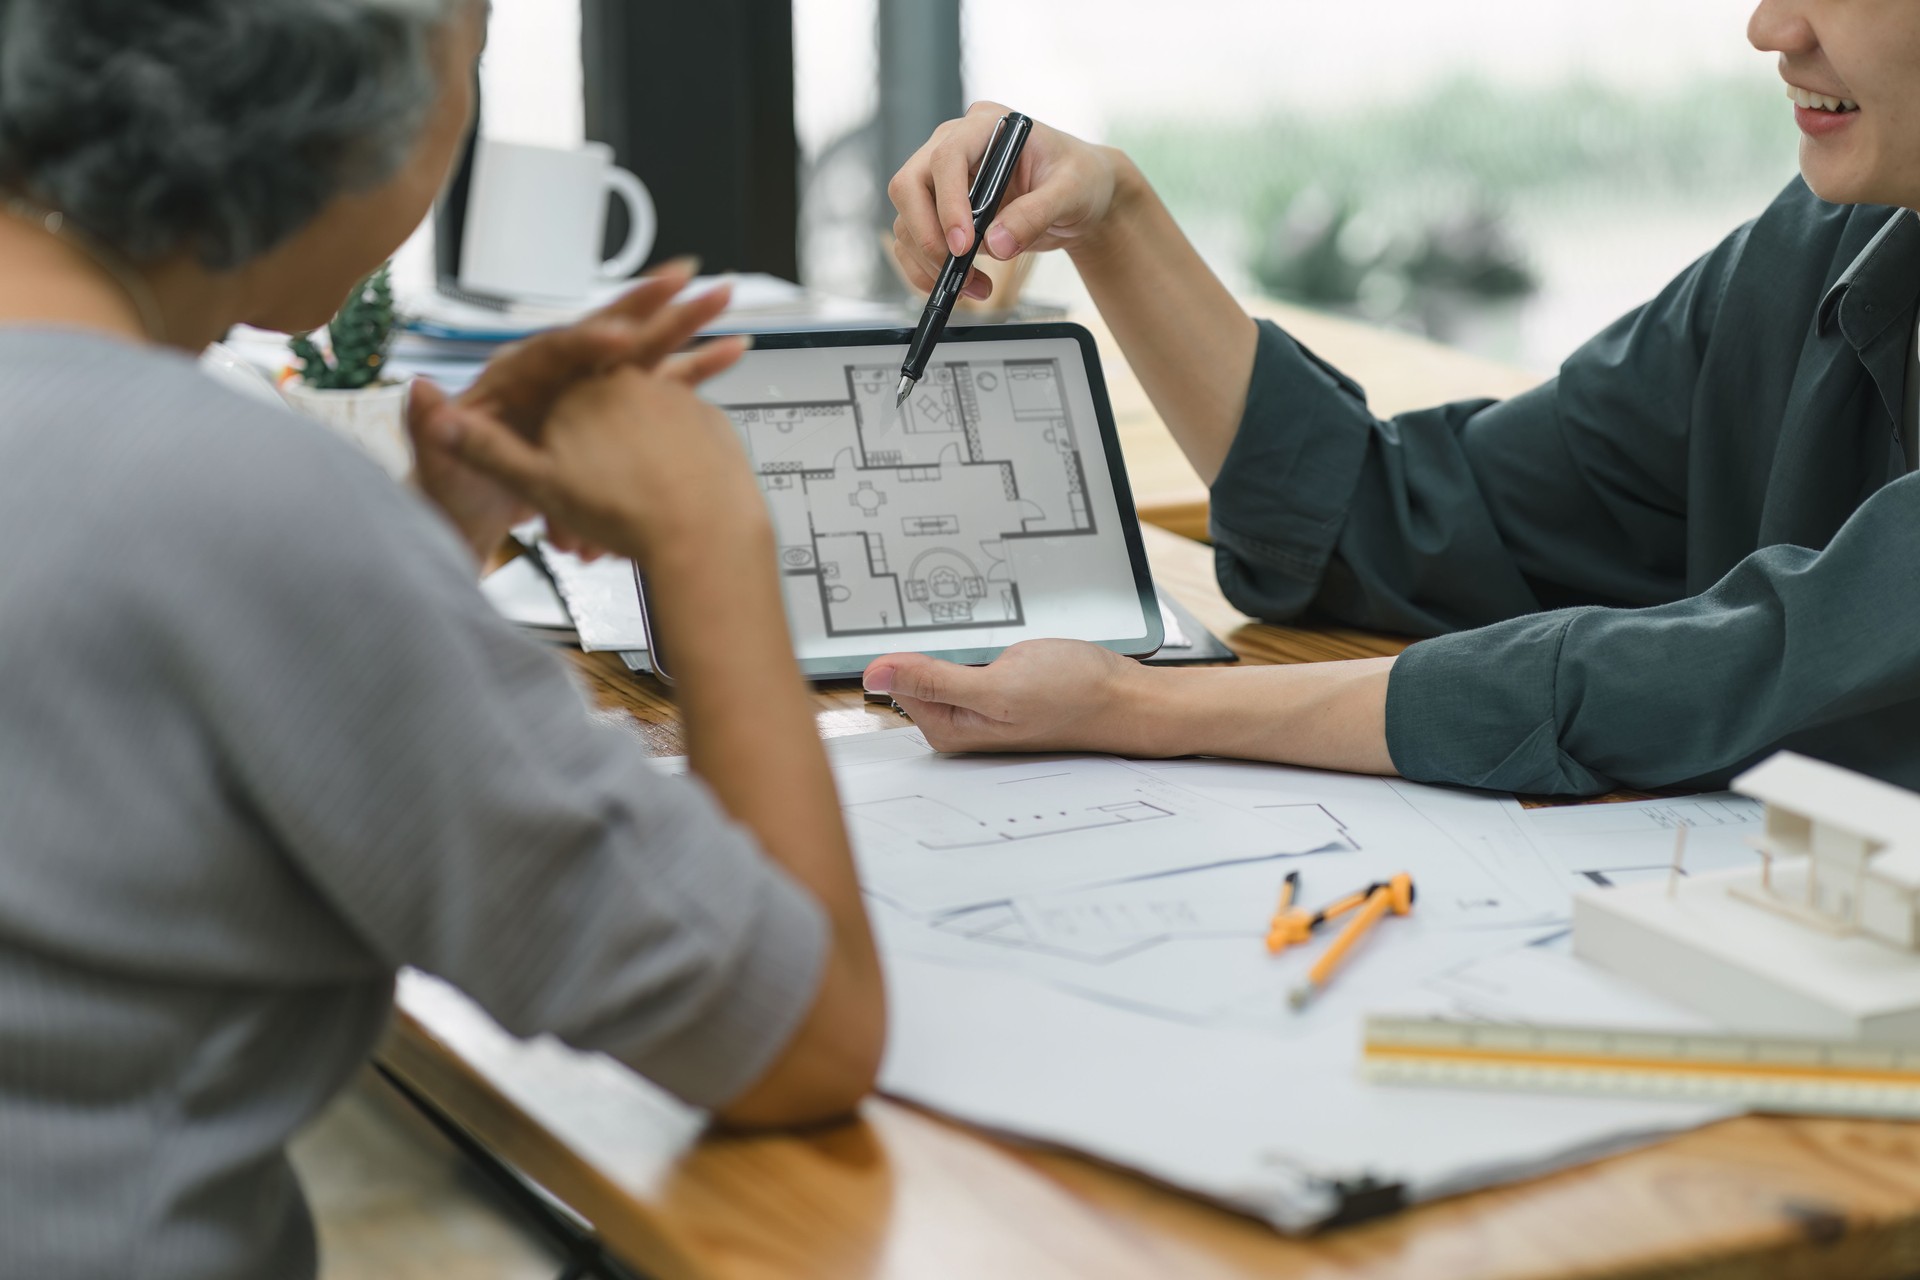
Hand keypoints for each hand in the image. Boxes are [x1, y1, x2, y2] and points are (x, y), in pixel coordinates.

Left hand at [408, 260, 738, 561]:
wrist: (474, 519)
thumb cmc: (454, 491)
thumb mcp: (439, 468)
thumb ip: (431, 430)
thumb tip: (421, 392)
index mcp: (517, 378)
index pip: (557, 348)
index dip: (592, 340)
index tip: (625, 336)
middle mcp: (557, 376)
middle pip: (609, 331)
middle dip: (651, 303)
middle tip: (688, 278)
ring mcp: (588, 393)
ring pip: (643, 351)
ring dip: (685, 325)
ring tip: (723, 301)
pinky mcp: (614, 416)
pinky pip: (661, 386)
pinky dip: (696, 368)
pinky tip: (730, 352)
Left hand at [862, 640, 1158, 755]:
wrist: (1126, 697)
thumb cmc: (1074, 697)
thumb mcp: (998, 687)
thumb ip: (934, 681)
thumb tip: (874, 675)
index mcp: (947, 727)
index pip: (898, 680)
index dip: (906, 650)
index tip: (917, 627)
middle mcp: (959, 720)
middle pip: (918, 669)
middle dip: (932, 643)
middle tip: (968, 631)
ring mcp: (980, 704)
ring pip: (945, 658)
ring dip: (959, 639)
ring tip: (992, 636)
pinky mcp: (999, 686)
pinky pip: (970, 655)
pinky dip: (979, 640)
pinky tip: (1002, 639)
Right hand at [889, 102, 1121, 303]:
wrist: (1083, 197)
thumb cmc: (1080, 178)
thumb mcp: (1072, 191)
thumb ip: (1036, 213)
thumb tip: (997, 244)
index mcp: (986, 126)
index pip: (946, 157)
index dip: (948, 202)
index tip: (964, 244)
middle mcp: (954, 147)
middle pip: (909, 185)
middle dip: (927, 235)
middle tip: (958, 266)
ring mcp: (943, 180)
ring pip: (907, 219)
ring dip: (931, 261)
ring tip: (974, 285)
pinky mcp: (940, 212)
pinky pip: (914, 242)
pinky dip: (928, 271)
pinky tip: (961, 286)